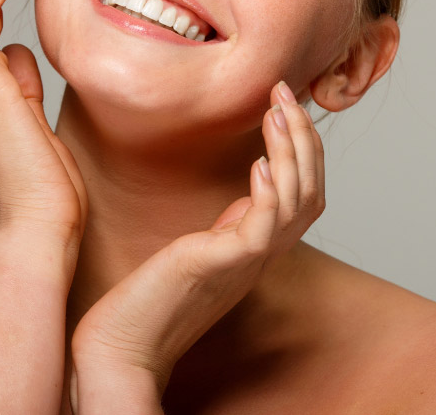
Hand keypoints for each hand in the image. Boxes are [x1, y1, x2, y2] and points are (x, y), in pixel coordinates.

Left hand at [69, 82, 323, 409]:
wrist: (124, 343)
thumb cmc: (154, 295)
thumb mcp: (204, 247)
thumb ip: (232, 220)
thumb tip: (252, 181)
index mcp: (259, 246)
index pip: (303, 191)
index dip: (302, 146)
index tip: (282, 102)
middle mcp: (262, 254)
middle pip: (311, 191)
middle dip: (303, 137)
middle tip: (284, 92)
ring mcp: (247, 262)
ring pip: (295, 203)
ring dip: (290, 152)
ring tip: (277, 112)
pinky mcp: (223, 267)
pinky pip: (262, 228)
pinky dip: (268, 191)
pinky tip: (259, 163)